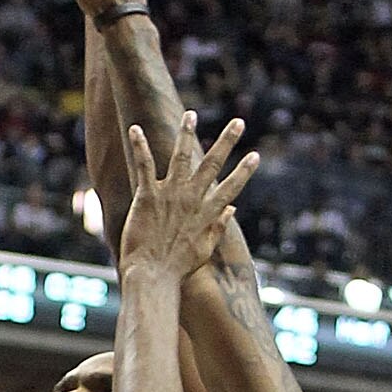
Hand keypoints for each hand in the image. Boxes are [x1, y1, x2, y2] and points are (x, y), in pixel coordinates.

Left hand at [119, 113, 255, 278]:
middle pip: (212, 165)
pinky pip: (144, 166)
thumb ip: (218, 227)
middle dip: (227, 142)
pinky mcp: (147, 197)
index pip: (230, 188)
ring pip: (181, 158)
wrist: (151, 277)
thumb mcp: (204, 250)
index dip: (244, 172)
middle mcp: (191, 200)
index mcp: (205, 214)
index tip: (256, 155)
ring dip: (186, 134)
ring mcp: (170, 196)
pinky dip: (139, 146)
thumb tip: (232, 209)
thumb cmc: (177, 269)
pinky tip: (135, 129)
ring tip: (191, 115)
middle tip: (238, 123)